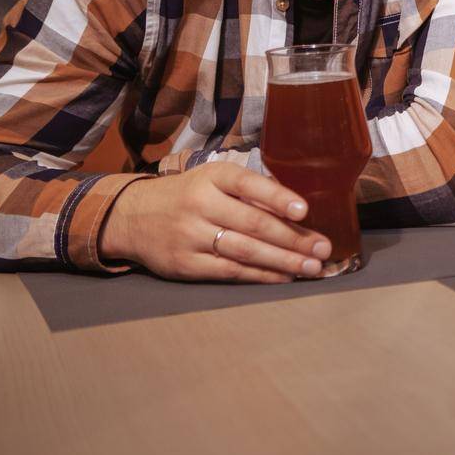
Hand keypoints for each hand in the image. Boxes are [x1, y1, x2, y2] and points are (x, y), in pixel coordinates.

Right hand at [100, 163, 328, 282]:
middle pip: (253, 223)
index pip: (248, 185)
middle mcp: (200, 204)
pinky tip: (284, 277)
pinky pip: (230, 271)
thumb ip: (249, 191)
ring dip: (283, 261)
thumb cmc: (187, 195)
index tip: (304, 211)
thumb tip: (300, 211)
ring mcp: (190, 236)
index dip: (277, 197)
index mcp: (211, 177)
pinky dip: (261, 275)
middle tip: (323, 248)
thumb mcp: (211, 180)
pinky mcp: (185, 264)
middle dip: (293, 238)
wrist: (131, 216)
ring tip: (311, 267)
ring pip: (245, 250)